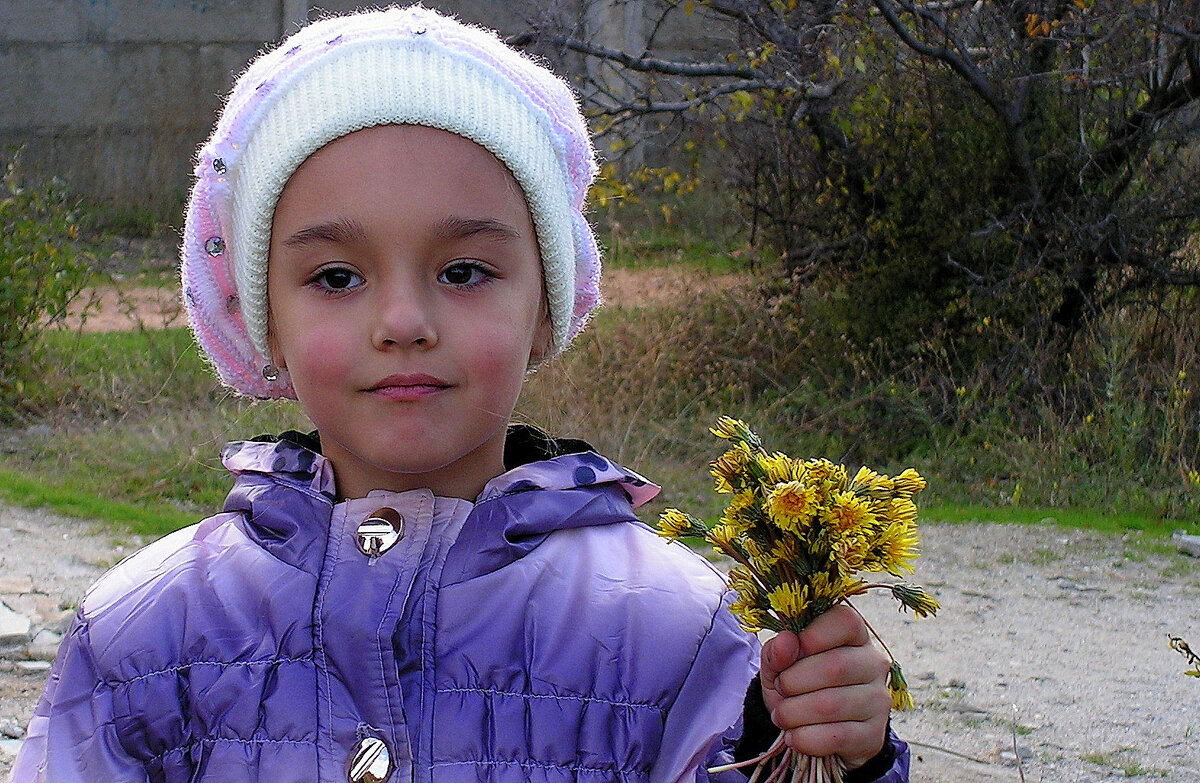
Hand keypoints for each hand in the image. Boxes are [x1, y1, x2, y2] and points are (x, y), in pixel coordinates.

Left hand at [759, 604, 891, 770]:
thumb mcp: (779, 663)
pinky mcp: (874, 734)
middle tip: (780, 688)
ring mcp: (878, 700)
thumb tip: (786, 642)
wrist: (814, 728)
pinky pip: (837, 737)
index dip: (813, 634)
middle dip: (794, 680)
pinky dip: (805, 738)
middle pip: (836, 666)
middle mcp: (873, 664)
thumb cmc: (798, 684)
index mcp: (854, 635)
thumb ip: (777, 650)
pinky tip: (793, 736)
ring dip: (794, 712)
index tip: (788, 651)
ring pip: (832, 705)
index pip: (845, 621)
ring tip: (781, 715)